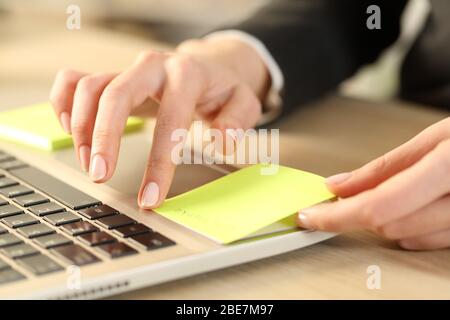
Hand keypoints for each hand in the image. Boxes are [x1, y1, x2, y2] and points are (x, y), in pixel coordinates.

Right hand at [49, 38, 268, 208]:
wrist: (206, 66)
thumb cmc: (221, 89)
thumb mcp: (242, 101)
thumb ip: (237, 120)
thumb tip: (221, 142)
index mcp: (186, 74)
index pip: (169, 120)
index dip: (158, 163)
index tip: (150, 197)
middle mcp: (152, 67)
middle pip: (115, 95)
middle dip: (104, 138)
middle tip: (99, 175)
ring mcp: (128, 69)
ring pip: (90, 88)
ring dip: (82, 128)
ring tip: (90, 163)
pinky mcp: (112, 76)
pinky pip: (74, 81)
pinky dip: (63, 104)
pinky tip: (69, 131)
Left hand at [297, 117, 449, 249]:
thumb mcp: (435, 137)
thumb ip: (385, 167)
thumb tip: (339, 186)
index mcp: (449, 167)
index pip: (378, 205)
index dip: (336, 215)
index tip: (310, 215)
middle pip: (389, 224)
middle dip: (359, 211)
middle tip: (341, 197)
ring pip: (407, 237)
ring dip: (384, 220)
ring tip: (382, 193)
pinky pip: (431, 242)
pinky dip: (410, 228)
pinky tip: (406, 210)